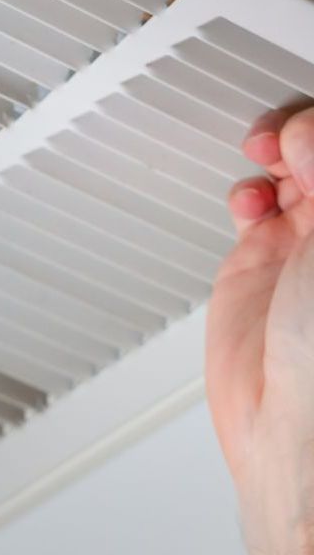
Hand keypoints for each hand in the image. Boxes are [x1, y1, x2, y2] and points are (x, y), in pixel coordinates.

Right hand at [207, 106, 313, 554]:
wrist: (295, 430)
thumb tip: (302, 133)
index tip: (309, 124)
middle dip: (302, 134)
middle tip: (289, 134)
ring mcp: (311, 246)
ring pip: (293, 168)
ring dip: (276, 153)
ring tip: (267, 157)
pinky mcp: (264, 264)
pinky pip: (253, 204)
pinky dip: (246, 192)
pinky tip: (249, 201)